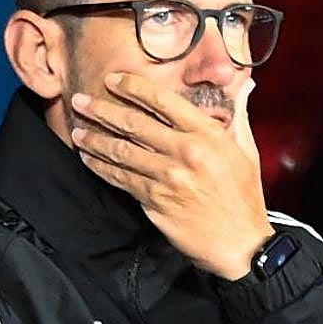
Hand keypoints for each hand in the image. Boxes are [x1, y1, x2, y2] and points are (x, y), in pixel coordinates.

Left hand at [68, 73, 271, 279]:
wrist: (240, 243)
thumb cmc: (241, 196)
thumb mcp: (245, 151)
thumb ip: (237, 116)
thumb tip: (242, 86)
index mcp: (208, 135)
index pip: (164, 101)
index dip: (133, 87)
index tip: (112, 79)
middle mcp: (186, 152)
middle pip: (134, 124)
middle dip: (101, 110)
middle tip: (80, 100)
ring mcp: (168, 177)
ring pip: (121, 151)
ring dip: (94, 139)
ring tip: (77, 131)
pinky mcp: (154, 200)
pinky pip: (121, 178)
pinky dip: (101, 167)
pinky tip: (88, 159)